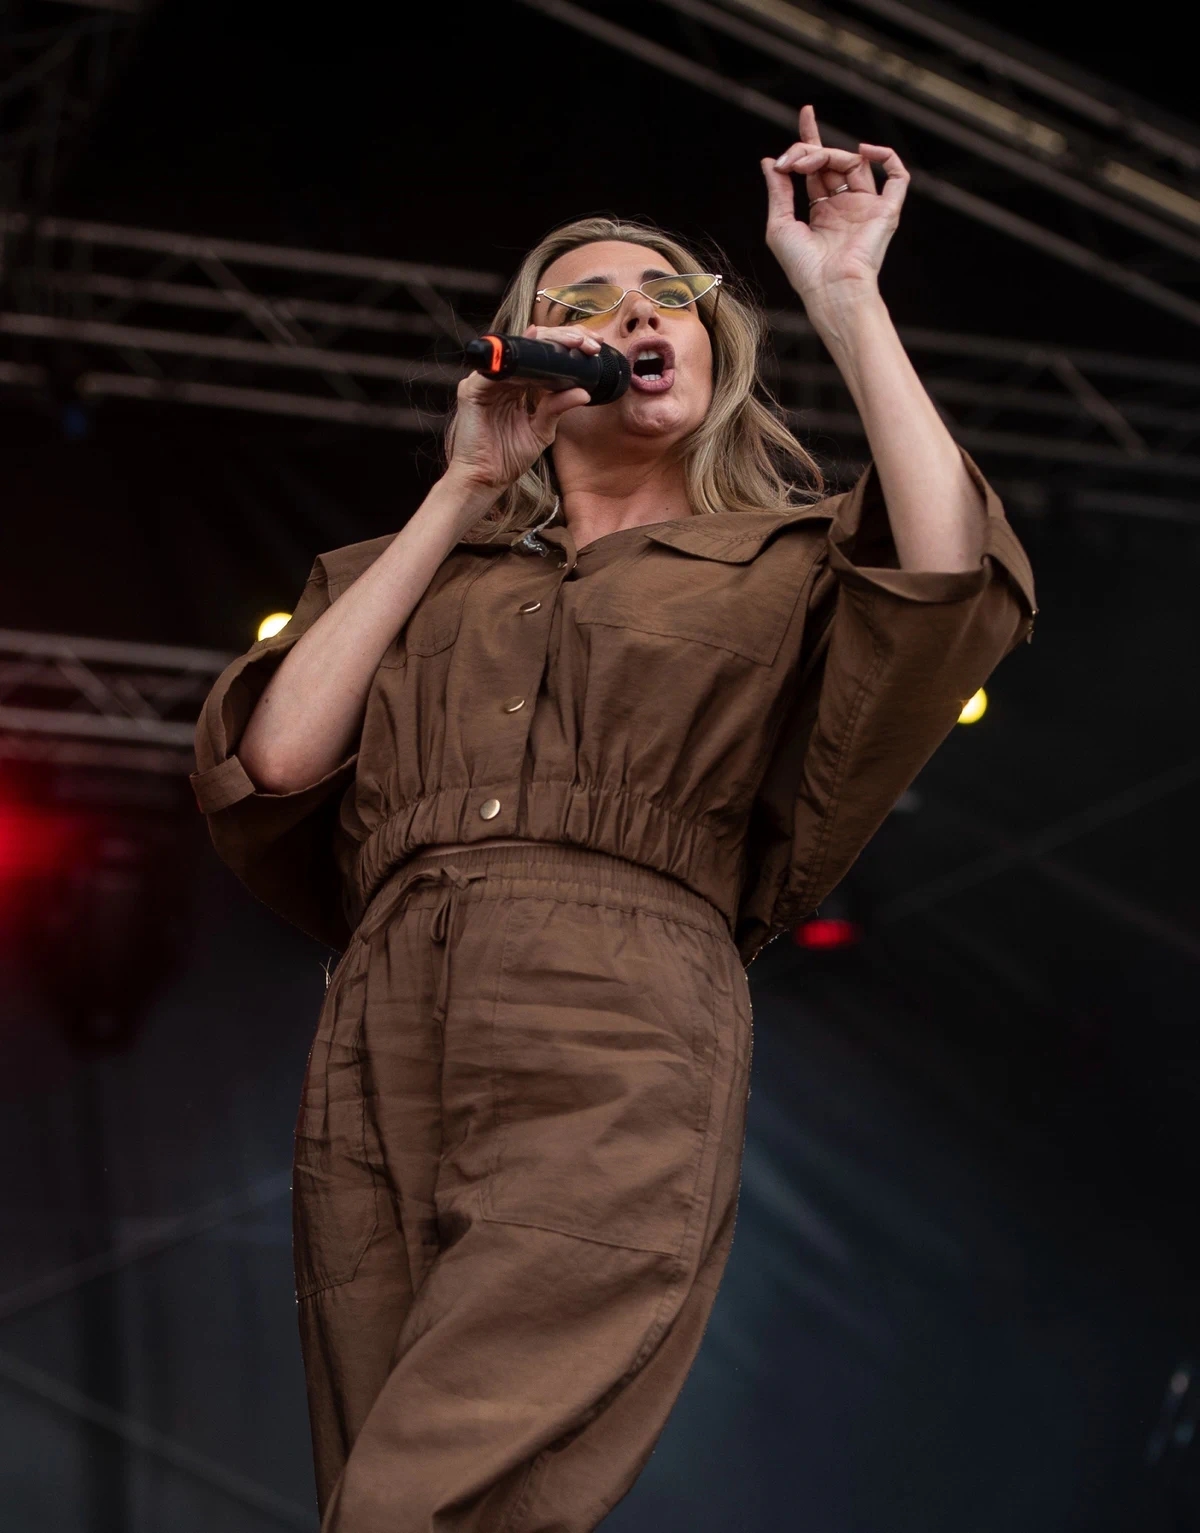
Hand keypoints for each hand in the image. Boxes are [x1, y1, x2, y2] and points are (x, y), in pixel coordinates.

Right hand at [447, 325, 594, 493]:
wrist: (485, 481)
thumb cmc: (508, 458)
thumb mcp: (541, 431)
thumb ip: (558, 408)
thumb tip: (584, 391)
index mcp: (517, 385)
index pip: (541, 357)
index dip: (565, 347)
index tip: (593, 345)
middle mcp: (500, 379)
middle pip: (530, 348)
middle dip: (561, 340)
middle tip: (587, 341)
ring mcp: (485, 382)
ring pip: (515, 351)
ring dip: (545, 345)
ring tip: (572, 344)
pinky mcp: (472, 391)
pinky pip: (494, 371)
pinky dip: (515, 362)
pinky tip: (535, 354)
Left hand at [761, 104, 909, 317]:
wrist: (830, 289)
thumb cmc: (803, 267)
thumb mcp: (779, 225)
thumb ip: (778, 191)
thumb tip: (770, 161)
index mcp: (822, 212)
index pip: (816, 168)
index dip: (811, 140)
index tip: (806, 113)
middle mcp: (845, 207)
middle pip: (831, 161)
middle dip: (809, 151)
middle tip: (793, 159)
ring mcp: (866, 207)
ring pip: (854, 163)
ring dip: (829, 154)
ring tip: (807, 162)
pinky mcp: (886, 211)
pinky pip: (897, 177)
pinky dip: (885, 157)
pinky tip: (863, 151)